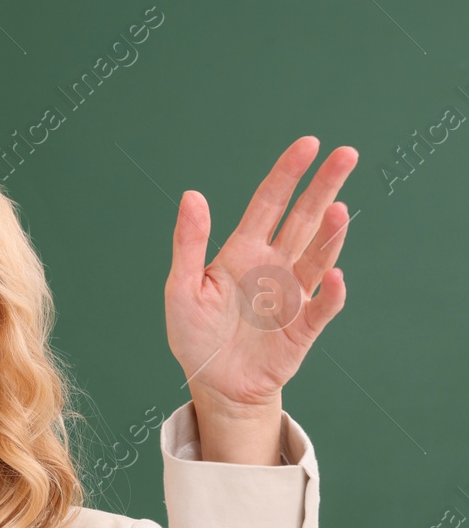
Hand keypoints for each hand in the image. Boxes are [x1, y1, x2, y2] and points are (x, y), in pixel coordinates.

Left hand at [165, 137, 356, 449]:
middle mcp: (274, 266)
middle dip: (324, 187)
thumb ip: (188, 243)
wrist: (214, 383)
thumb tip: (192, 195)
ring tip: (338, 209)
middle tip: (346, 154)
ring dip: (329, 235)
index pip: (269, 203)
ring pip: (317, 257)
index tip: (309, 144)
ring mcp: (292, 295)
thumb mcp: (181, 288)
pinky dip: (331, 293)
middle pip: (303, 219)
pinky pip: (322, 307)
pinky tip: (335, 276)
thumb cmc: (195, 335)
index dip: (288, 174)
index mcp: (243, 252)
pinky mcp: (303, 328)